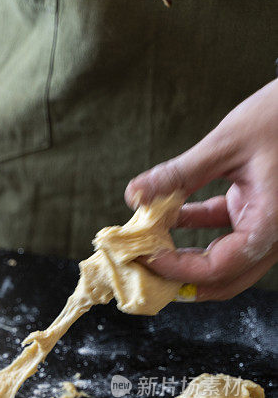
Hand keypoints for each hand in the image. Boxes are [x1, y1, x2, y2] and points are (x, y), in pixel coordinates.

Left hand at [125, 79, 277, 299]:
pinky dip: (194, 229)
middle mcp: (272, 234)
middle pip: (223, 280)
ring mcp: (265, 225)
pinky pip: (222, 232)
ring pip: (223, 262)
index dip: (179, 269)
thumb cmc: (277, 116)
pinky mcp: (255, 210)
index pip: (219, 268)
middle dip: (182, 279)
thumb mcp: (225, 144)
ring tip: (150, 248)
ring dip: (186, 260)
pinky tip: (163, 218)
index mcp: (270, 223)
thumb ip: (179, 174)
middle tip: (144, 269)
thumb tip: (134, 195)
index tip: (146, 255)